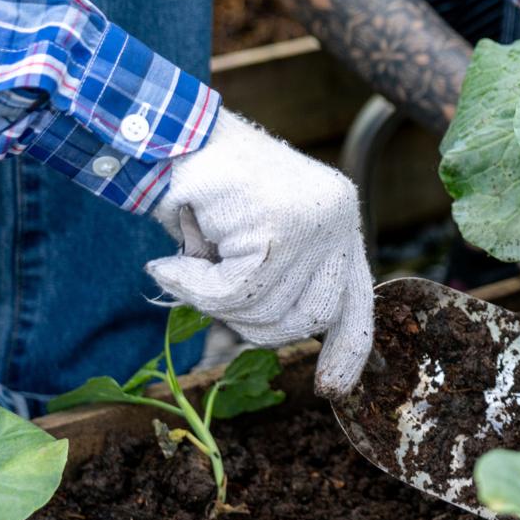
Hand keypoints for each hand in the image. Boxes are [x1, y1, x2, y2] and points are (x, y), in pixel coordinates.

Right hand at [147, 111, 374, 396]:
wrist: (163, 130)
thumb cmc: (198, 188)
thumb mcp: (242, 244)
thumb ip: (265, 288)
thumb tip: (252, 345)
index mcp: (338, 221)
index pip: (356, 299)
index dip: (348, 348)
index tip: (332, 389)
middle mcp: (340, 217)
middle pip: (308, 318)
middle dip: (250, 321)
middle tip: (207, 285)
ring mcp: (318, 219)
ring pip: (268, 309)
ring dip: (212, 298)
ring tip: (190, 256)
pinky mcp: (285, 223)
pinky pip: (238, 292)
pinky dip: (195, 285)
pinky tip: (174, 258)